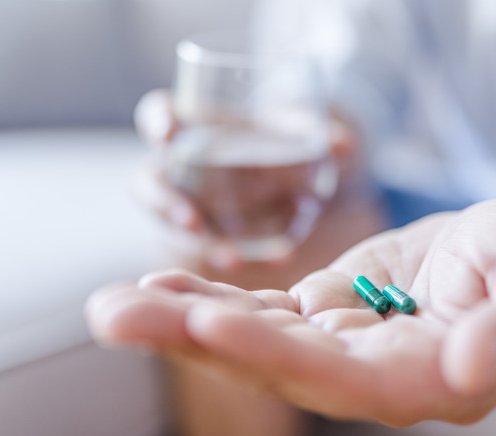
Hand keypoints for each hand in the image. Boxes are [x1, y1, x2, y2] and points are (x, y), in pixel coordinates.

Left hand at [87, 197, 495, 425]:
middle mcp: (368, 374)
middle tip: (114, 317)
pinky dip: (210, 299)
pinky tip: (159, 287)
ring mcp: (338, 344)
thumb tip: (476, 367)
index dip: (274, 354)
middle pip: (272, 363)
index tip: (209, 328)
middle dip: (193, 339)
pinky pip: (259, 311)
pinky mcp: (322, 313)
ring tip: (113, 307)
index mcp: (422, 379)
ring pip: (253, 336)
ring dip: (181, 320)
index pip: (340, 377)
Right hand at [133, 89, 364, 270]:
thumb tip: (344, 144)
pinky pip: (214, 247)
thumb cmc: (281, 137)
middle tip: (193, 222)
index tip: (168, 133)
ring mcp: (190, 203)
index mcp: (193, 124)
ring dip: (201, 243)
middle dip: (165, 203)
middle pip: (151, 181)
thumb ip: (314, 131)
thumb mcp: (298, 129)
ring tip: (232, 261)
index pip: (158, 114)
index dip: (157, 122)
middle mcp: (181, 166)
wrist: (293, 172)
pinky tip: (280, 262)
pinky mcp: (210, 233)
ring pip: (175, 225)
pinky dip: (241, 256)